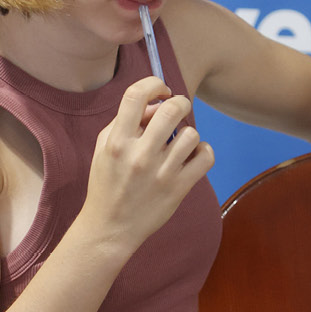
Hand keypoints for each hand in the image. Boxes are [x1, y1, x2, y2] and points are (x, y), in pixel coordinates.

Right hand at [80, 76, 213, 257]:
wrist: (110, 228)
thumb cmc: (107, 183)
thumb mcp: (104, 148)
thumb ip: (125, 121)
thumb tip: (156, 104)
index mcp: (118, 141)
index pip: (136, 95)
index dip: (154, 84)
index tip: (161, 90)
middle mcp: (140, 154)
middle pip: (172, 109)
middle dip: (180, 103)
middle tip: (178, 109)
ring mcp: (162, 172)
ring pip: (191, 134)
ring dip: (188, 133)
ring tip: (180, 143)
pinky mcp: (179, 188)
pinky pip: (206, 157)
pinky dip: (204, 151)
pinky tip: (193, 156)